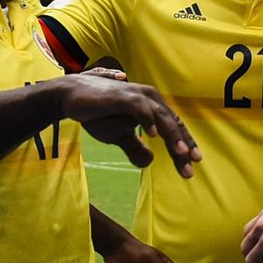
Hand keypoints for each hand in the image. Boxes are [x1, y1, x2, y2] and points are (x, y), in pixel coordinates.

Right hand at [57, 74, 200, 175]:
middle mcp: (150, 99)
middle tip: (191, 166)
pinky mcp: (123, 96)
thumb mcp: (117, 135)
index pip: (173, 127)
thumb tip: (149, 161)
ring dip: (172, 136)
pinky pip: (140, 109)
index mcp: (152, 107)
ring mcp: (138, 96)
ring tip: (181, 154)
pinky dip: (148, 121)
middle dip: (183, 146)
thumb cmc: (96, 113)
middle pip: (172, 124)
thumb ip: (134, 146)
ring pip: (162, 117)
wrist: (70, 97)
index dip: (185, 145)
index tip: (193, 165)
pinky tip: (152, 136)